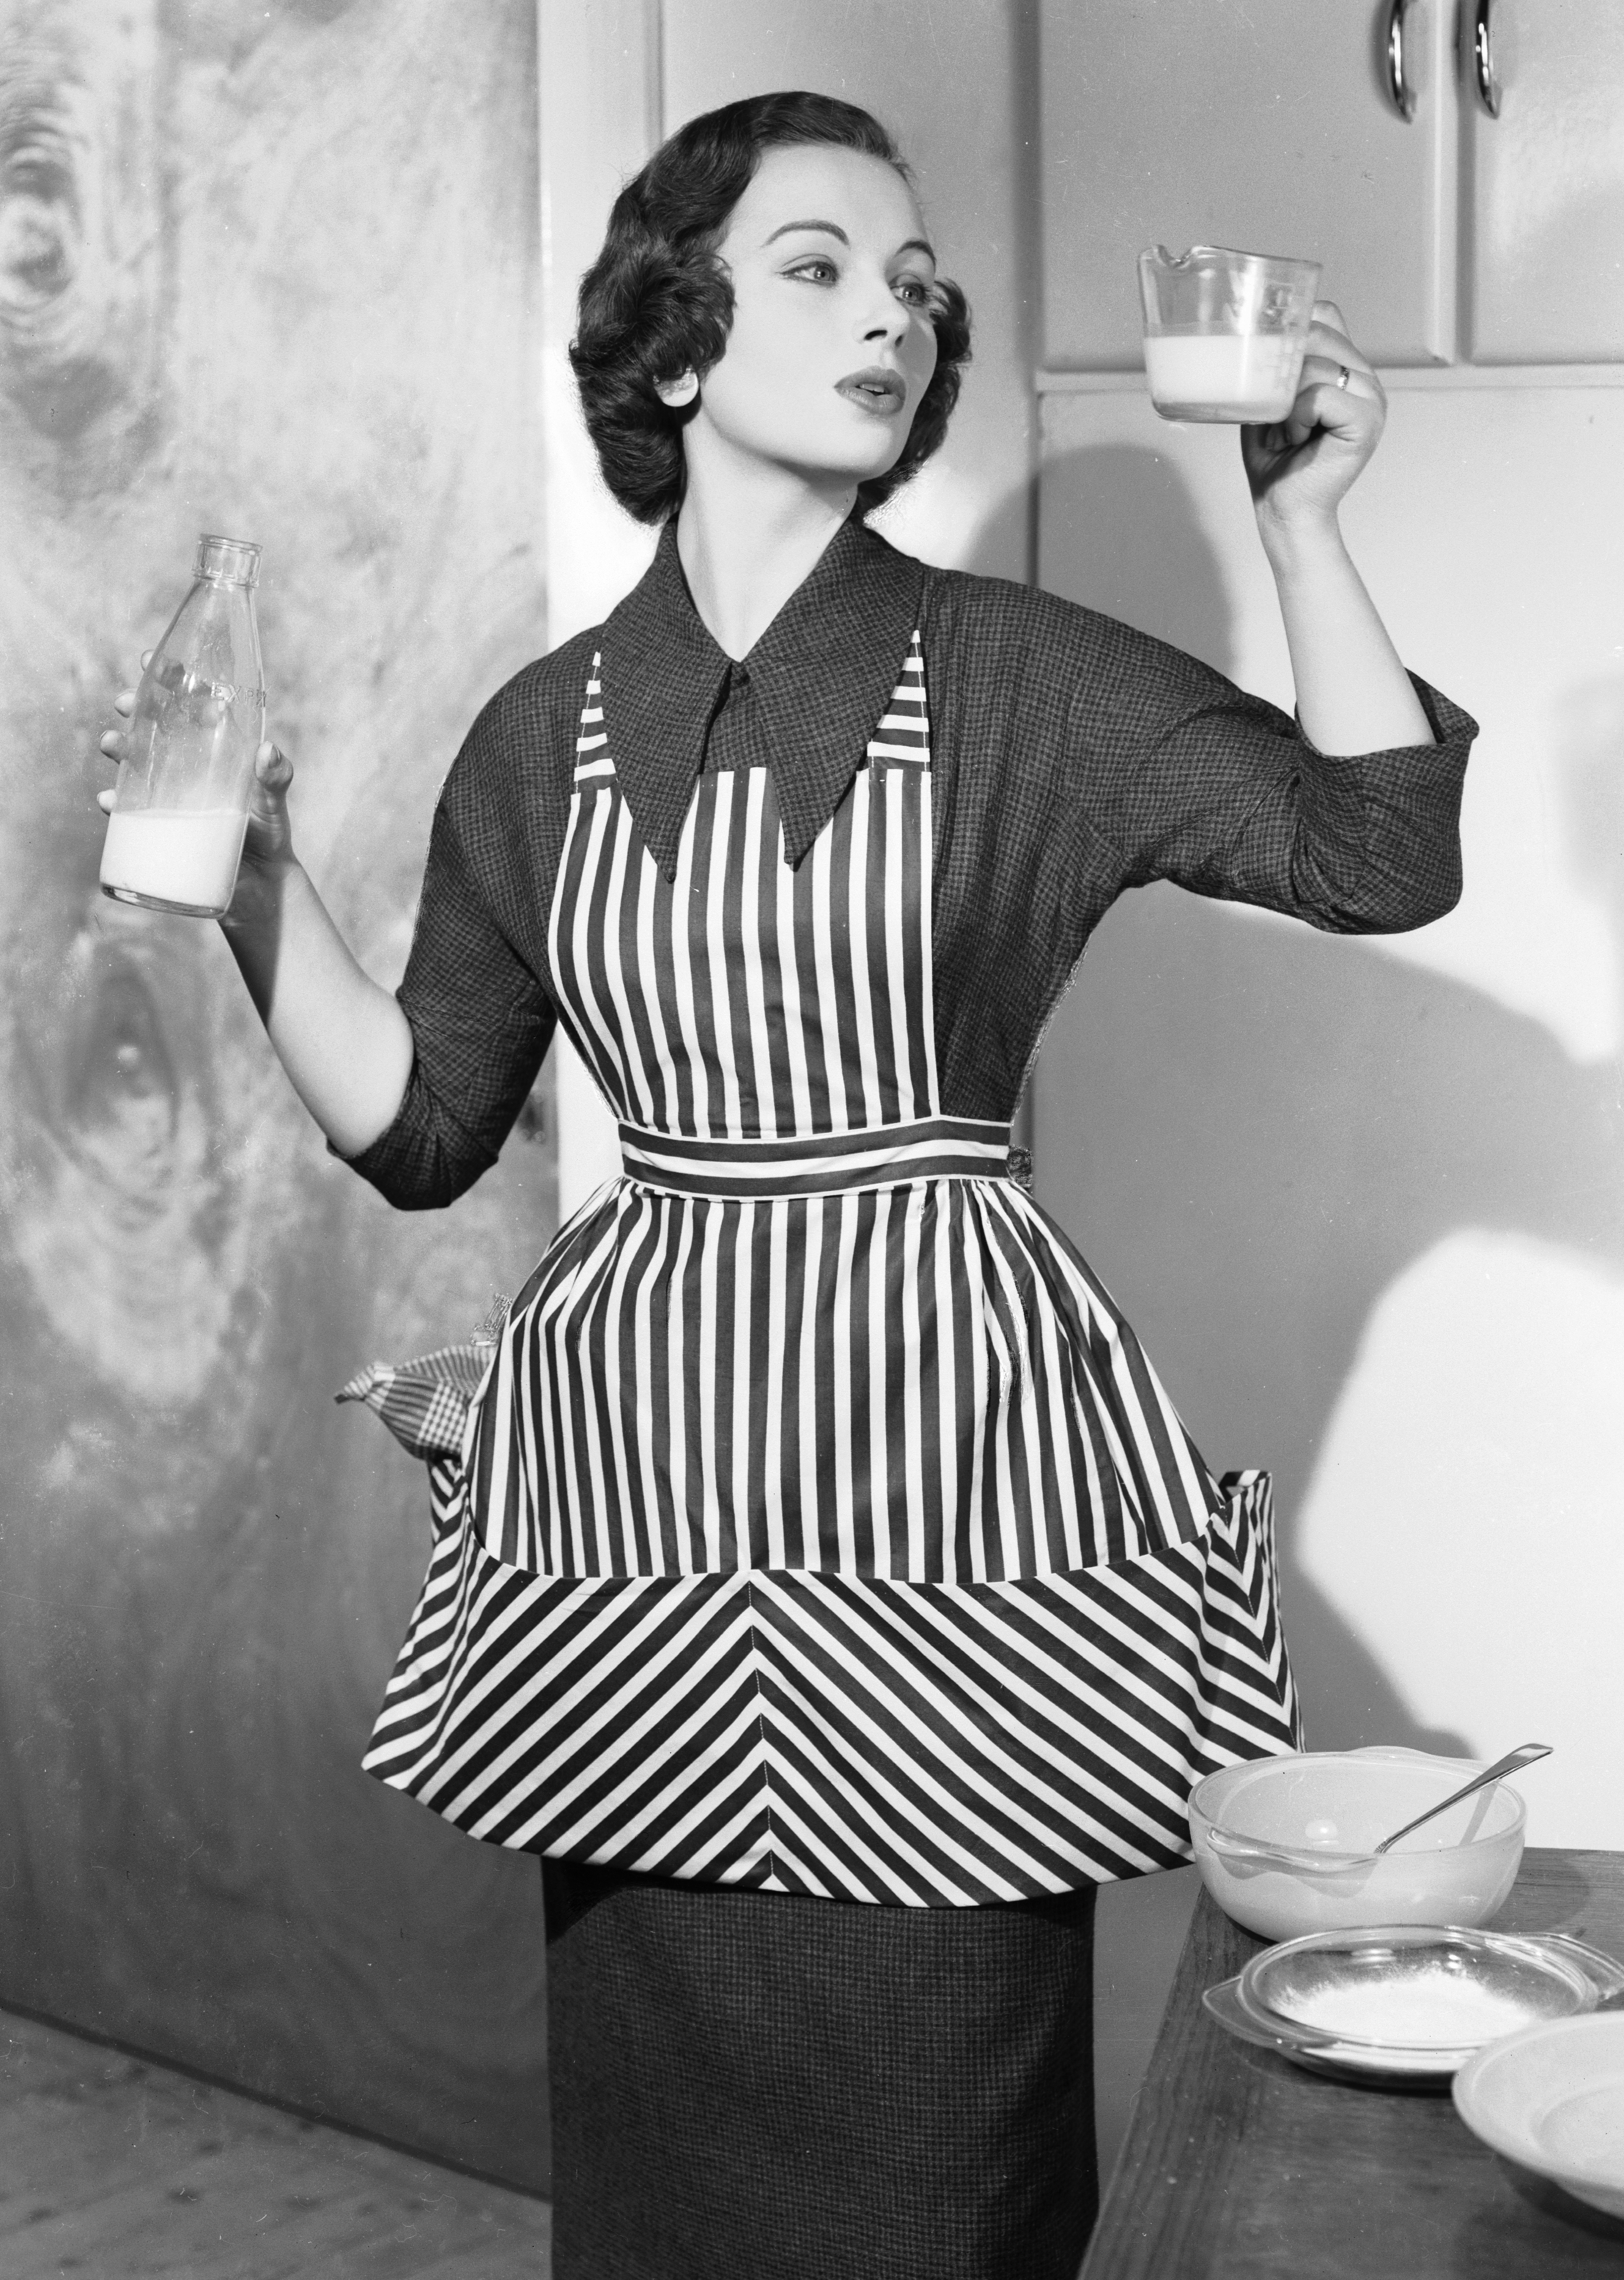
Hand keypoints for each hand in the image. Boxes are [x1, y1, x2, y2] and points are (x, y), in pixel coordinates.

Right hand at [98, 656, 298, 888]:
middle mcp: (187, 764)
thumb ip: (276, 777)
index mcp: (215, 747)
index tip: (152, 661)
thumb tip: (268, 752)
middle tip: (123, 702)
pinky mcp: (158, 823)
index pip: (191, 703)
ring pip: (135, 761)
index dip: (171, 679)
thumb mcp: (274, 801)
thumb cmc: (269, 833)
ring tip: (111, 743)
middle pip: (154, 726)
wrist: (259, 886)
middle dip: (135, 709)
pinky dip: (115, 801)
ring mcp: (169, 793)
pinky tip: (109, 800)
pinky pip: (129, 808)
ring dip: (118, 747)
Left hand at [1240, 301, 1386, 544]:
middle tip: (1272, 405)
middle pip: (1319, 333)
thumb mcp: (1270, 400)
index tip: (1269, 361)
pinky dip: (1295, 416)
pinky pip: (1319, 395)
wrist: (1283, 510)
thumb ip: (1278, 363)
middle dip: (1283, 365)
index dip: (1292, 329)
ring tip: (1287, 431)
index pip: (1325, 315)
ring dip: (1286, 400)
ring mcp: (1372, 398)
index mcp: (1347, 368)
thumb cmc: (1275, 461)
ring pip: (1316, 365)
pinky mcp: (1366, 420)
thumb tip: (1262, 325)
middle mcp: (1365, 379)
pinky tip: (1296, 438)